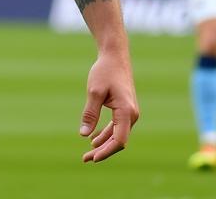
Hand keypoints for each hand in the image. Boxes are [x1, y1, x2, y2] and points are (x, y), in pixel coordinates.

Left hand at [79, 47, 139, 163]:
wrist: (115, 55)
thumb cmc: (105, 71)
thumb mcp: (94, 92)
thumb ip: (90, 113)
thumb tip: (83, 135)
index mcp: (126, 111)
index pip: (119, 140)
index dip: (106, 151)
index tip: (92, 158)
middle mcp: (132, 114)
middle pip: (119, 140)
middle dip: (103, 151)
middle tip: (85, 159)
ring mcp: (129, 112)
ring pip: (118, 135)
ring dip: (104, 144)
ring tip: (88, 154)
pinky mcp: (125, 109)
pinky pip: (117, 127)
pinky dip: (106, 134)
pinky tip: (94, 139)